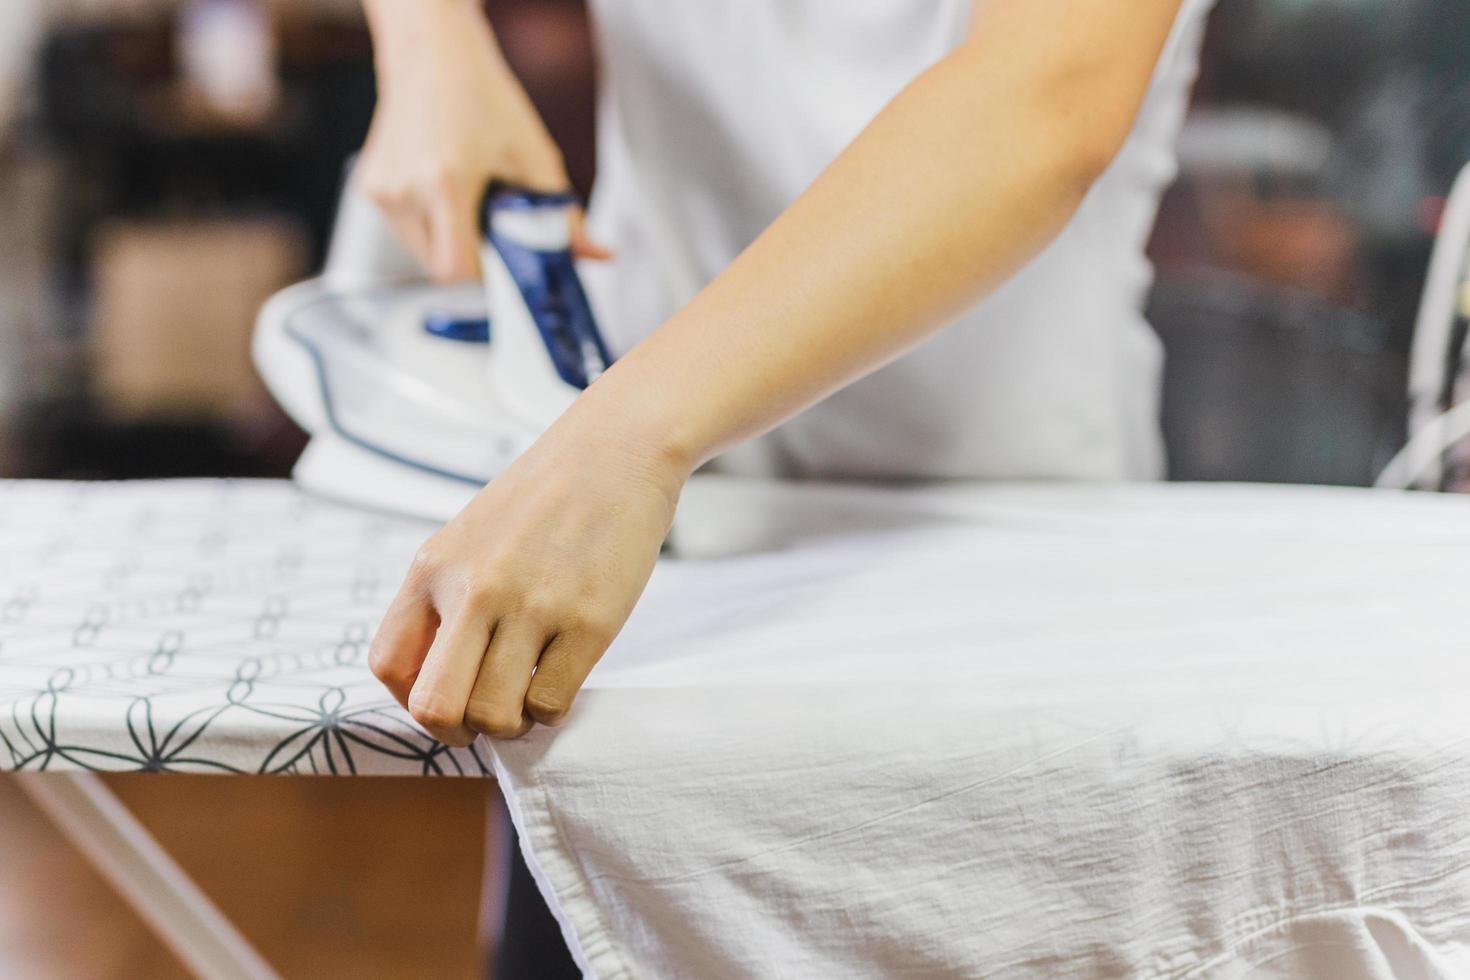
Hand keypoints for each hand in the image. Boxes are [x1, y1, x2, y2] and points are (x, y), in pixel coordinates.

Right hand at [357, 0, 606, 281]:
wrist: (432, 54)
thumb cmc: (482, 96)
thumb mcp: (535, 155)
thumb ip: (563, 216)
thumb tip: (597, 254)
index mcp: (445, 182)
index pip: (455, 269)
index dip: (484, 273)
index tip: (503, 257)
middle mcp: (404, 189)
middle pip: (438, 266)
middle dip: (470, 254)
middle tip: (490, 220)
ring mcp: (380, 190)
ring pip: (420, 252)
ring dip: (449, 239)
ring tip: (466, 197)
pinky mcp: (368, 187)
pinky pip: (405, 229)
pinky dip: (429, 221)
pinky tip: (442, 186)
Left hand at [369, 408, 687, 742]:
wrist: (615, 450)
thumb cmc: (542, 501)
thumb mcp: (469, 538)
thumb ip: (445, 599)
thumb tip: (439, 682)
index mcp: (434, 567)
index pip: (389, 666)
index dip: (413, 699)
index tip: (448, 694)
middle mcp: (477, 588)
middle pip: (435, 708)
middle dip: (459, 729)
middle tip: (486, 715)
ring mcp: (534, 606)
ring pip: (495, 716)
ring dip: (510, 723)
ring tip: (527, 696)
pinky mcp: (590, 622)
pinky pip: (551, 703)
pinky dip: (551, 709)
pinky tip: (560, 677)